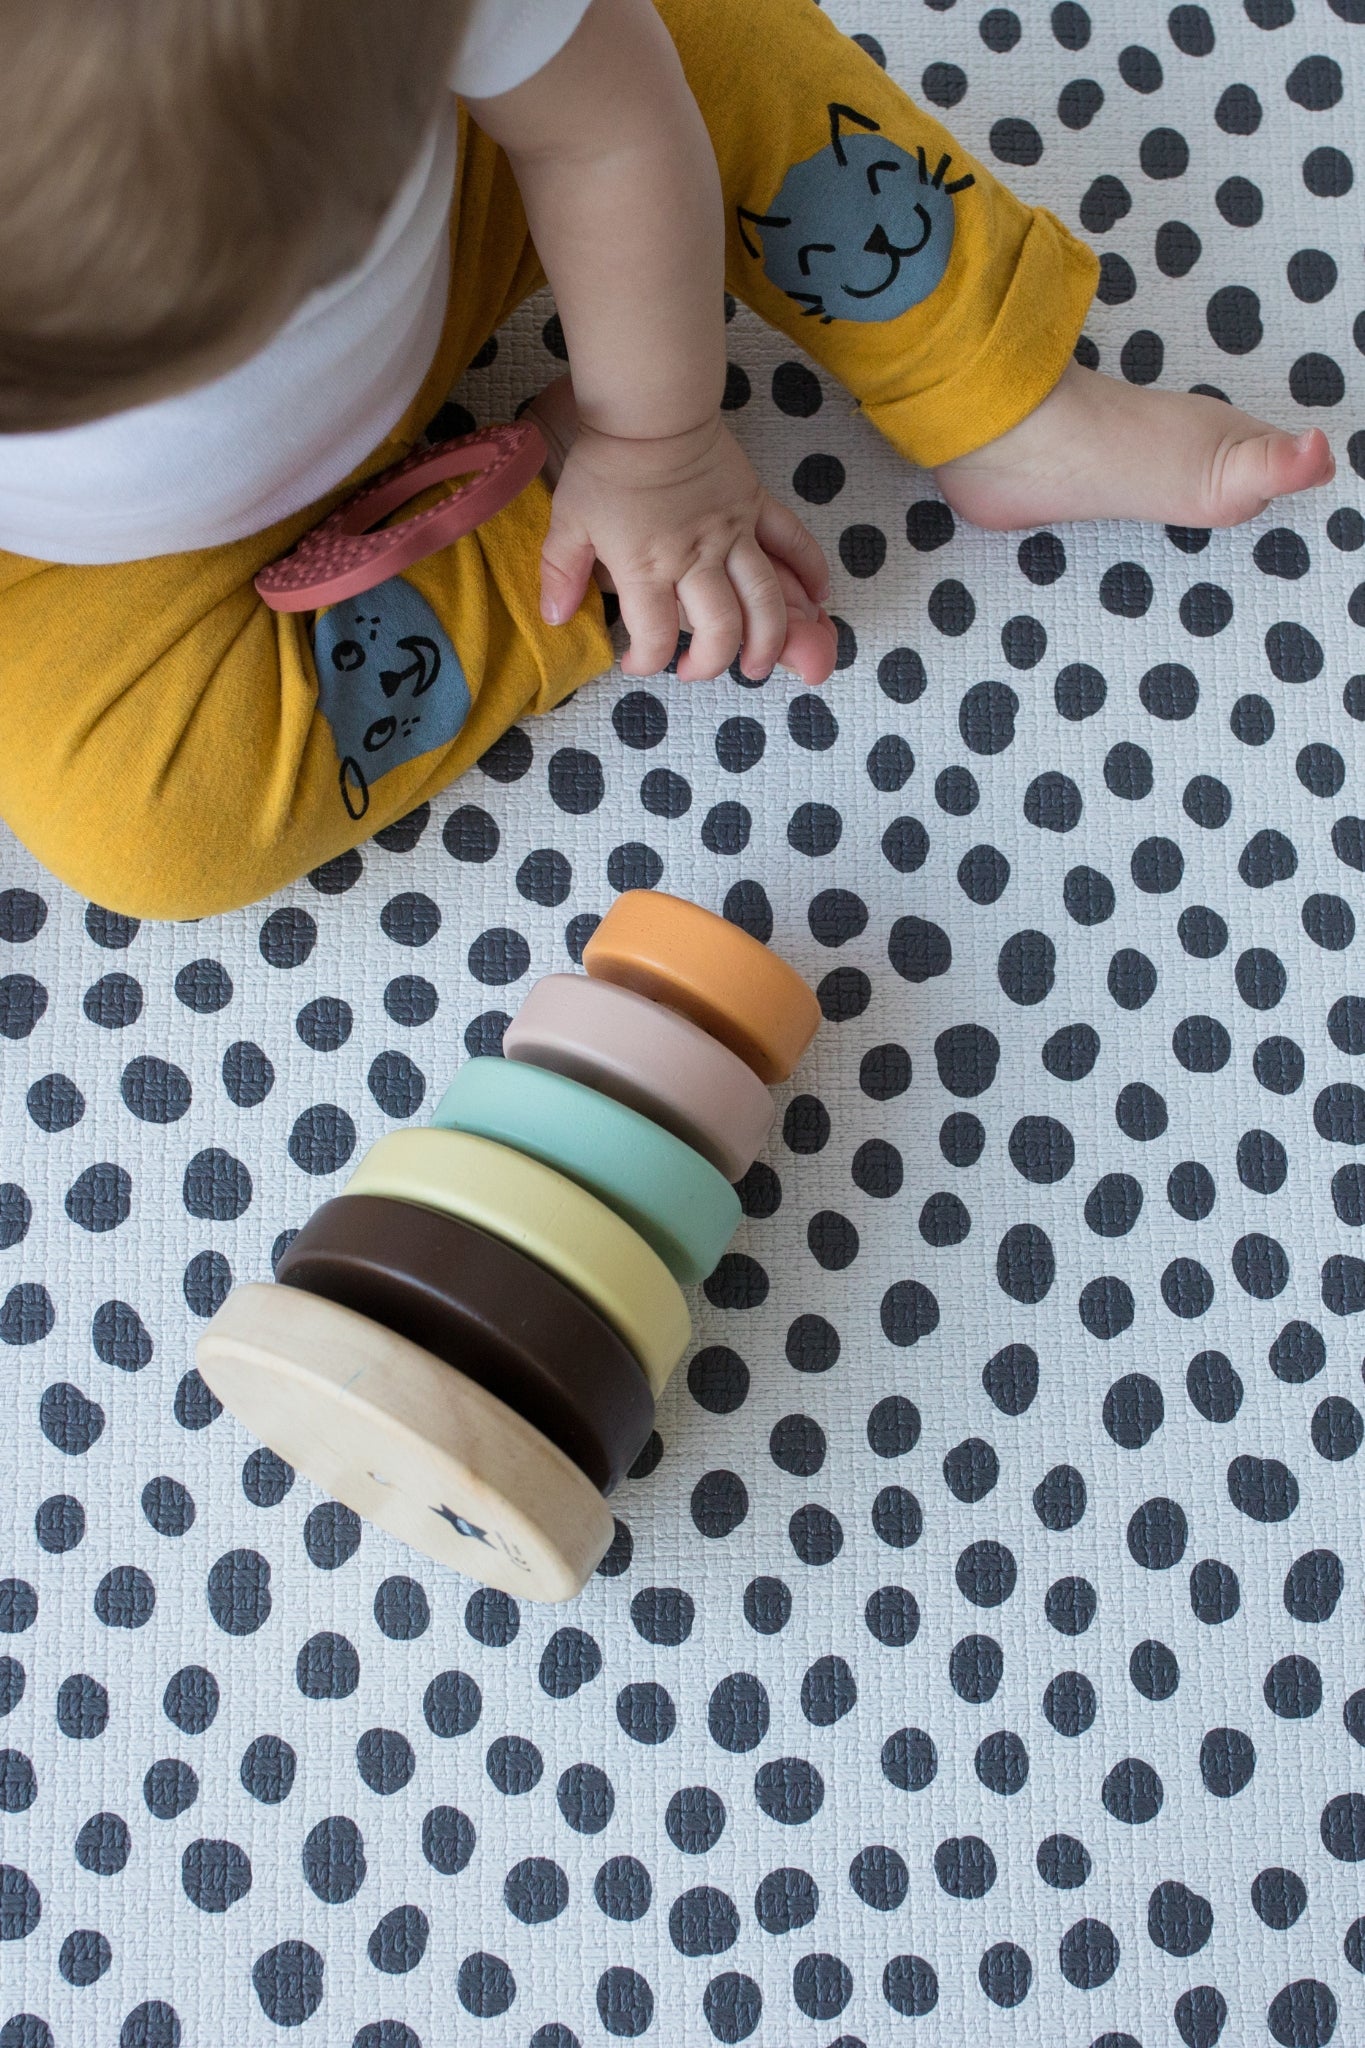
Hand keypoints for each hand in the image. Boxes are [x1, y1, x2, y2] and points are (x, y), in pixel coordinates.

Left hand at [539, 413, 830, 682]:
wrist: (649, 411)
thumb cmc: (605, 466)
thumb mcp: (567, 521)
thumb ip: (560, 574)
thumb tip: (555, 619)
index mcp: (648, 568)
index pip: (656, 637)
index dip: (647, 662)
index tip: (637, 661)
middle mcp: (696, 559)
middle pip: (722, 629)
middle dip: (714, 663)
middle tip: (699, 671)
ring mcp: (732, 533)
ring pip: (765, 599)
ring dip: (769, 640)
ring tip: (759, 664)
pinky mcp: (754, 507)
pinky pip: (792, 541)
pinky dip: (811, 571)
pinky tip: (817, 600)